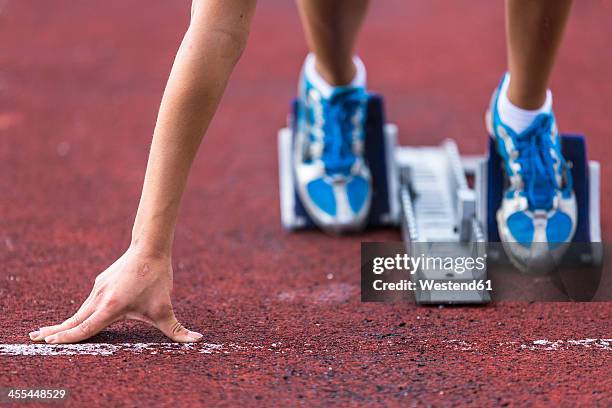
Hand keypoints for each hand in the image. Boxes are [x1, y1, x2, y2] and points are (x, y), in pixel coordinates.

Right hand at [28, 247, 202, 343]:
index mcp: (111, 306)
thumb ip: (178, 329)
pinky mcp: (102, 281)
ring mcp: (99, 288)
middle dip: (55, 331)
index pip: (85, 328)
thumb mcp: (166, 308)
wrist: (150, 247)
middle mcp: (100, 297)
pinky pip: (89, 301)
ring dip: (66, 322)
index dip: (68, 338)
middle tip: (35, 338)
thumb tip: (197, 340)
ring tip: (50, 331)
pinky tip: (77, 317)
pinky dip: (79, 311)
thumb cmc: (156, 279)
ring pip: (80, 310)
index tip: (50, 343)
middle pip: (74, 319)